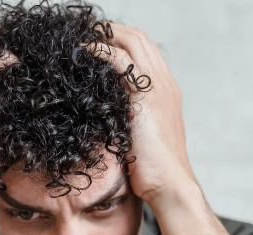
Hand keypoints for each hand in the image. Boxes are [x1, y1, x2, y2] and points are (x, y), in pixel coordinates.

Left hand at [90, 23, 198, 205]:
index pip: (146, 51)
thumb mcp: (142, 139)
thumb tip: (108, 122)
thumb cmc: (153, 172)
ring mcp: (157, 89)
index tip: (99, 42)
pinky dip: (101, 50)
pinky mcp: (144, 98)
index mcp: (167, 92)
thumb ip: (130, 121)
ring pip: (132, 41)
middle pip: (139, 39)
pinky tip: (84, 53)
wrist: (169, 185)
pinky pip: (121, 61)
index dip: (123, 41)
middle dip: (112, 30)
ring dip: (105, 34)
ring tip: (82, 37)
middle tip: (87, 33)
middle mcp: (165, 84)